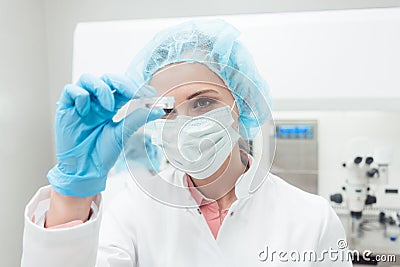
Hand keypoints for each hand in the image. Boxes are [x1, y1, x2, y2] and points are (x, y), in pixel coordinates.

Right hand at [47, 73, 163, 196]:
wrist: (85, 170)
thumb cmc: (102, 153)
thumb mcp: (123, 133)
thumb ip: (138, 118)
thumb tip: (160, 109)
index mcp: (110, 105)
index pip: (122, 87)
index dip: (135, 86)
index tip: (150, 94)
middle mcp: (96, 102)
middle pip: (107, 78)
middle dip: (122, 83)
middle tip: (134, 94)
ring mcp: (81, 104)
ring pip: (88, 79)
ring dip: (101, 89)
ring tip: (109, 108)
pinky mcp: (65, 108)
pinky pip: (70, 90)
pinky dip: (80, 96)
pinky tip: (85, 111)